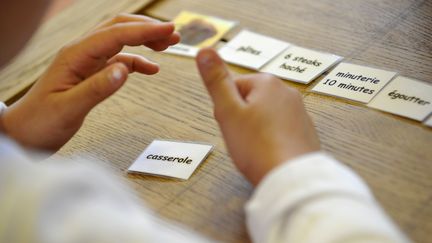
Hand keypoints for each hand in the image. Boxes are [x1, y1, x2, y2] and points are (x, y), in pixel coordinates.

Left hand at [1, 14, 179, 149]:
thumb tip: (125, 71)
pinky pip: (118, 59)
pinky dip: (137, 60)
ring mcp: (86, 62)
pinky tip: (151, 68)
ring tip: (168, 44)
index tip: (169, 31)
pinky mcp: (90, 73)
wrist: (24, 133)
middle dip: (147, 28)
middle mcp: (81, 53)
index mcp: (75, 56)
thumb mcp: (68, 109)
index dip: (144, 31)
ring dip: (144, 39)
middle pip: (118, 28)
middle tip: (173, 35)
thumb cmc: (40, 123)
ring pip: (120, 40)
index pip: (115, 35)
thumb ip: (96, 89)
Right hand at [196, 48, 319, 184]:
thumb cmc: (257, 146)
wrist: (291, 177)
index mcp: (267, 82)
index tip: (231, 125)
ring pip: (263, 116)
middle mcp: (286, 92)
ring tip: (256, 149)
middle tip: (242, 139)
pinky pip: (279, 130)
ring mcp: (299, 112)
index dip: (225, 109)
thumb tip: (205, 50)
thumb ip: (216, 80)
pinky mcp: (305, 131)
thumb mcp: (228, 111)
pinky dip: (271, 140)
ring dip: (255, 130)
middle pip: (249, 101)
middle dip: (240, 119)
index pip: (232, 87)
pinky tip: (269, 153)